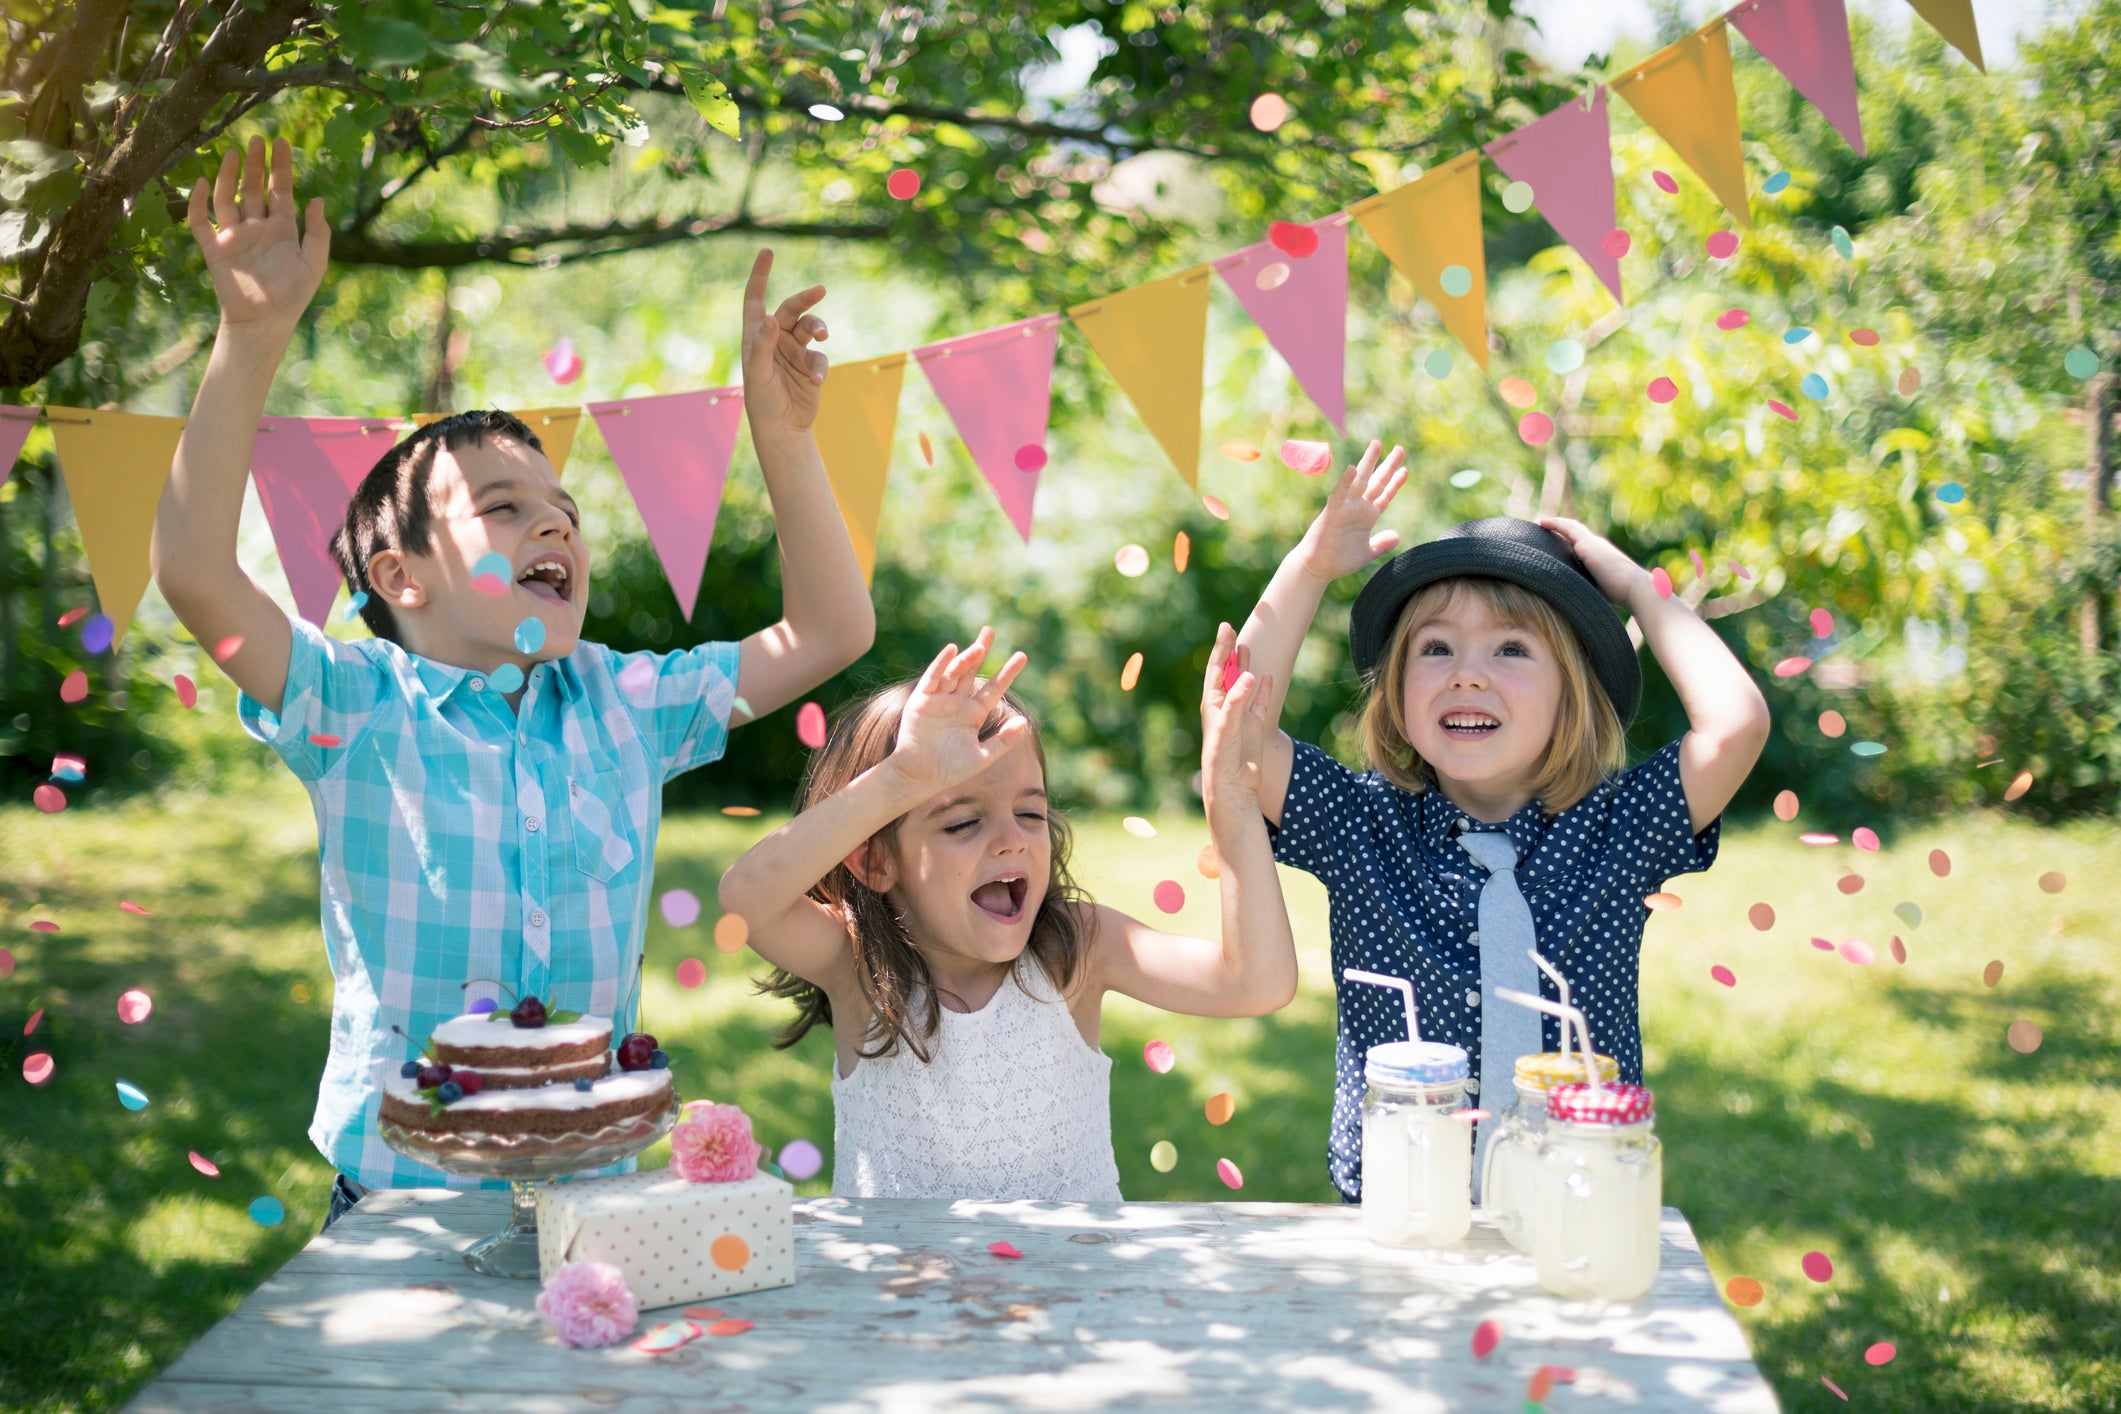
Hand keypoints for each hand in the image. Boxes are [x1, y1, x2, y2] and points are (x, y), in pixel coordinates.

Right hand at [186, 137, 329, 334]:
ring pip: (228, 198)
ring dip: (230, 176)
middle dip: (256, 164)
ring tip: (234, 152)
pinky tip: (202, 182)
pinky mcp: (214, 249)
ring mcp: (234, 236)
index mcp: (282, 230)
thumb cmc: (292, 297)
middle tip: (257, 138)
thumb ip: (318, 233)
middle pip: (254, 188)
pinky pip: (201, 222)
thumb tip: (319, 199)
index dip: (282, 167)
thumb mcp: (313, 264)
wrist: (265, 322)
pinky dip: (199, 203)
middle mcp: (257, 228)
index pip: (281, 191)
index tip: (282, 142)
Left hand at [740, 249, 828, 431]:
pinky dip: (820, 368)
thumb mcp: (759, 374)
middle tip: (820, 290)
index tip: (768, 251)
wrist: (782, 427)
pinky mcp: (811, 366)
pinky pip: (820, 359)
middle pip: (792, 309)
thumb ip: (764, 346)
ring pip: (811, 328)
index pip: (756, 299)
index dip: (760, 275)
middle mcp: (776, 338)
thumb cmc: (761, 401)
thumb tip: (770, 318)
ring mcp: (795, 351)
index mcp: (756, 335)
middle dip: (806, 299)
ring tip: (823, 336)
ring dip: (818, 328)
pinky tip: (815, 382)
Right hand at [890, 628, 1029, 793]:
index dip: (1007, 673)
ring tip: (980, 646)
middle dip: (980, 650)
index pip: (994, 689)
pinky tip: (952, 650)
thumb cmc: (950, 770)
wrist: (919, 777)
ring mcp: (938, 700)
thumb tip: (1024, 722)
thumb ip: (1003, 741)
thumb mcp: (982, 757)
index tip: (1021, 656)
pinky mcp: (921, 700)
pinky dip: (941, 664)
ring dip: (966, 658)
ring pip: (954, 672)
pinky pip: (932, 678)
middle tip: (990, 630)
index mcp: (973, 714)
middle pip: (971, 671)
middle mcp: (957, 703)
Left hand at [1200, 621, 1269, 815]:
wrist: (1233, 784)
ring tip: (1246, 647)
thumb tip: (1250, 674)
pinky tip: (1266, 676)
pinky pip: (1260, 702)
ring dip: (1245, 666)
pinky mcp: (1255, 726)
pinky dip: (1263, 689)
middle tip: (1233, 629)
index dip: (1221, 649)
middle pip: (1229, 672)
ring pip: (1244, 684)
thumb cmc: (1222, 755)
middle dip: (1230, 652)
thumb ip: (1238, 700)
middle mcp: (1225, 706)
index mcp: (1212, 703)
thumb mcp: (1227, 725)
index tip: (1226, 628)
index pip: (1217, 669)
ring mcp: (1241, 715)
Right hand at [1296, 440, 1406, 580]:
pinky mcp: (1332, 513)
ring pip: (1360, 481)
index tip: (1405, 470)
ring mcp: (1345, 508)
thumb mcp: (1367, 552)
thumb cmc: (1339, 560)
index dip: (1395, 483)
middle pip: (1376, 482)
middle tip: (1400, 448)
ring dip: (1368, 463)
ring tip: (1377, 445)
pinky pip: (1339, 495)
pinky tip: (1353, 469)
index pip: (1384, 495)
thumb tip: (1397, 536)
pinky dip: (1345, 482)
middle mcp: (1358, 508)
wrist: (1318, 568)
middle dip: (1388, 466)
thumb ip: (1381, 544)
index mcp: (1367, 516)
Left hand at [1537, 516, 1654, 607]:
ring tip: (1538, 523)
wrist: (1632, 587)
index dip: (1567, 541)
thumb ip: (1584, 586)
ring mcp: (1592, 543)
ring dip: (1554, 524)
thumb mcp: (1597, 588)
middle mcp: (1596, 545)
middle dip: (1559, 530)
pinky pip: (1566, 528)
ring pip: (1570, 527)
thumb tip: (1567, 596)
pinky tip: (1541, 522)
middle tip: (1542, 528)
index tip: (1554, 542)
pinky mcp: (1586, 544)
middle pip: (1574, 533)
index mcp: (1599, 555)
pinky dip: (1554, 524)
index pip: (1580, 544)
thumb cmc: (1618, 594)